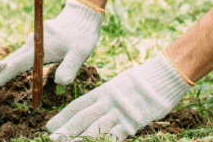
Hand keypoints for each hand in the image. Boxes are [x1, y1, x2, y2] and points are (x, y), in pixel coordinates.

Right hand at [0, 0, 102, 93]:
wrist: (81, 15)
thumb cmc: (81, 36)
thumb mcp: (80, 53)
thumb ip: (70, 68)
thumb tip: (60, 84)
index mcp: (38, 48)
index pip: (15, 66)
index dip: (0, 77)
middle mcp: (31, 43)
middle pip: (9, 62)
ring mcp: (31, 41)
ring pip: (14, 58)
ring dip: (1, 70)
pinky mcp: (34, 41)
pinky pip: (20, 54)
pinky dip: (11, 64)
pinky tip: (5, 71)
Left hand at [46, 53, 189, 140]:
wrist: (163, 76)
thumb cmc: (143, 80)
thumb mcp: (120, 84)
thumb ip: (107, 97)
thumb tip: (95, 105)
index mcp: (103, 91)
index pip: (78, 105)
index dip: (63, 116)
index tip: (49, 126)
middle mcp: (108, 101)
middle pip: (82, 118)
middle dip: (66, 130)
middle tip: (50, 139)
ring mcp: (120, 112)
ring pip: (95, 128)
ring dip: (80, 138)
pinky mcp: (132, 122)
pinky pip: (115, 135)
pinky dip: (104, 141)